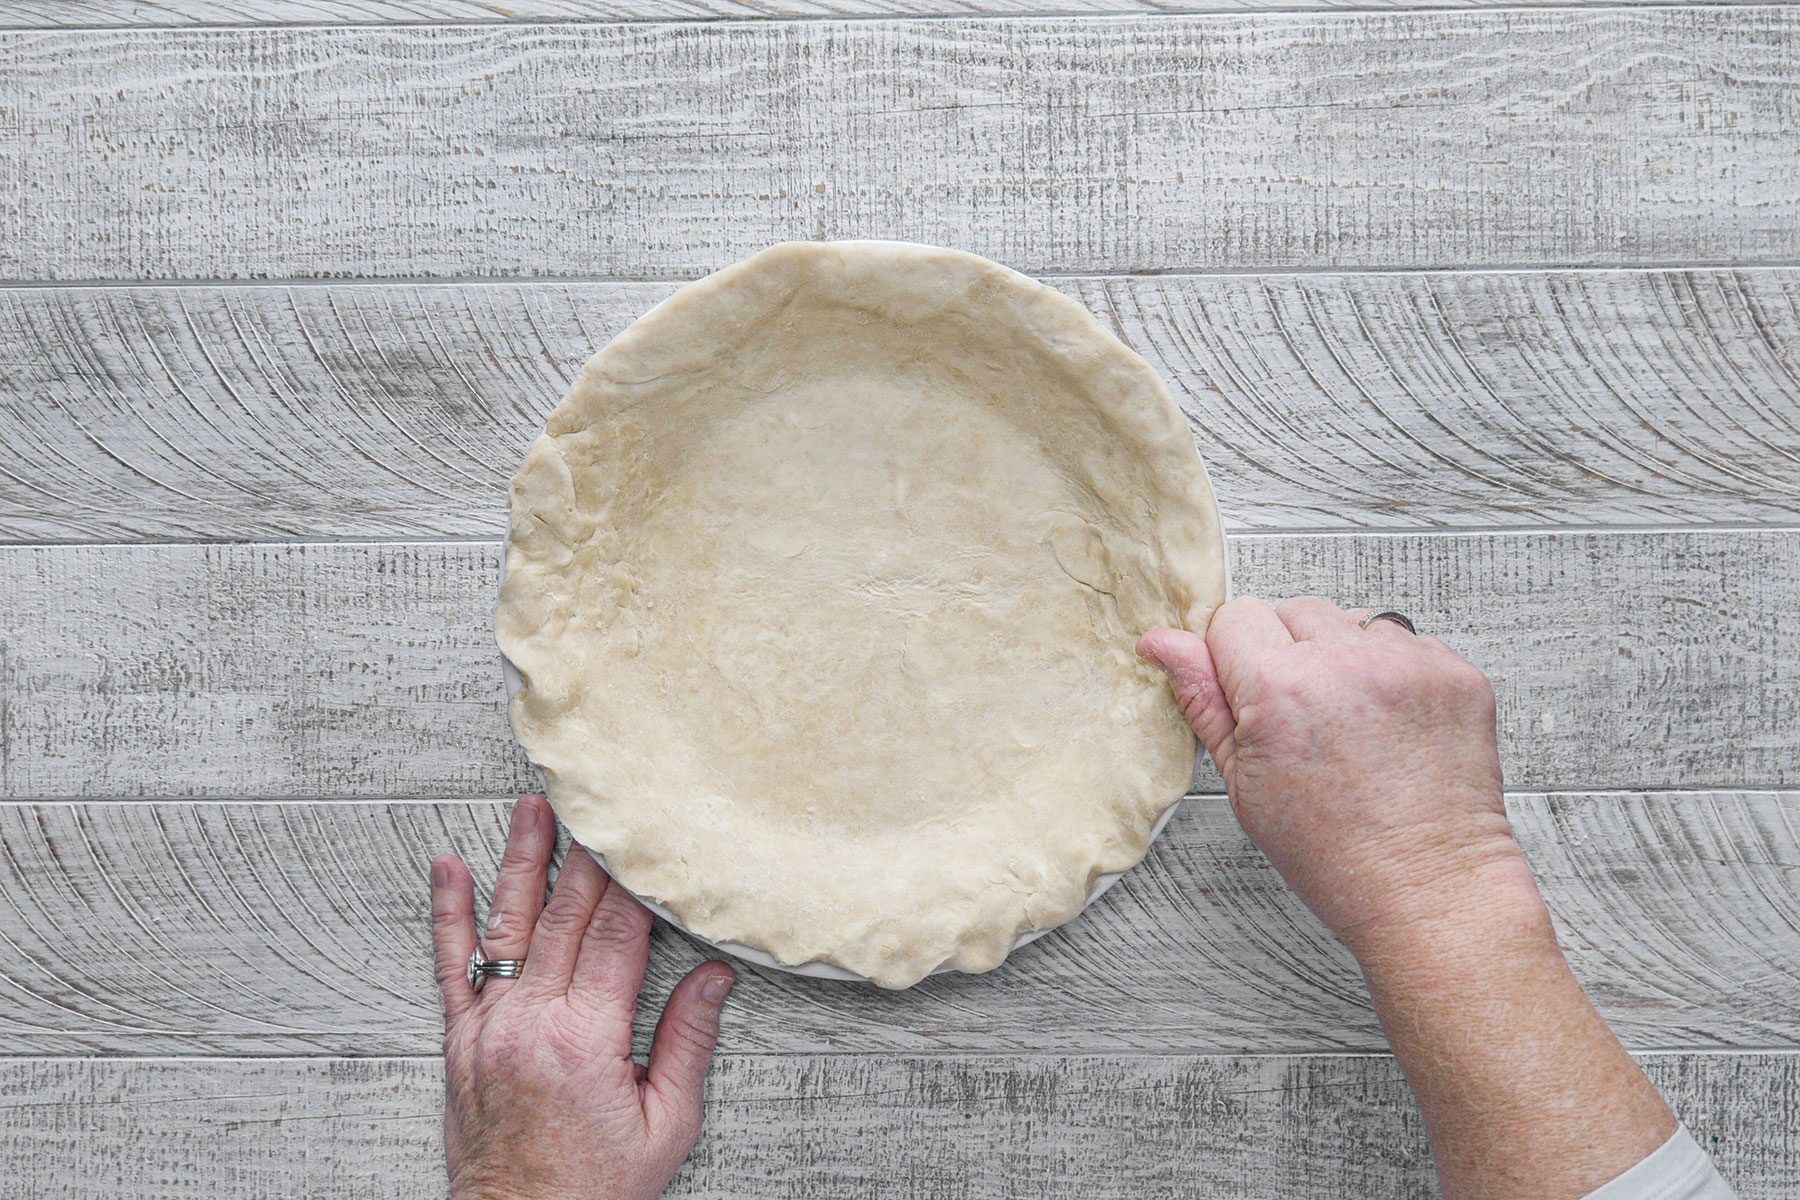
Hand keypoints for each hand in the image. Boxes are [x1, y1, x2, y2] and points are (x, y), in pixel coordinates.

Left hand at [431, 794, 735, 1199]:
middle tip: (595, 802)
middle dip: (584, 854)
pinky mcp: (460, 1040)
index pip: (613, 937)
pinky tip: (449, 870)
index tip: (641, 839)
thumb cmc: (591, 1189)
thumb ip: (686, 1042)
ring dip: (521, 860)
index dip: (630, 884)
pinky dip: (448, 913)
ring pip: (507, 924)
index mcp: (584, 1040)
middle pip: (563, 917)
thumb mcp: (665, 1124)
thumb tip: (714, 979)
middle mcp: (529, 1023)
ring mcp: (488, 1027)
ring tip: (531, 810)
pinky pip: (452, 964)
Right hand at [1138, 597, 1531, 951]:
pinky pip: (1408, 643)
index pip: (1233, 617)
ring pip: (1352, 622)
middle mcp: (1346, 663)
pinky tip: (1391, 727)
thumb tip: (1162, 643)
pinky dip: (1395, 675)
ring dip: (1345, 658)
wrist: (1427, 889)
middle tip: (1305, 721)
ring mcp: (1408, 665)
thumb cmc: (1333, 853)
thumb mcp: (1242, 781)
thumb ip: (1203, 699)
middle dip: (1289, 653)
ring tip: (1353, 724)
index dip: (1233, 659)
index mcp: (1280, 688)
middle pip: (1293, 611)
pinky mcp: (1456, 674)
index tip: (1251, 698)